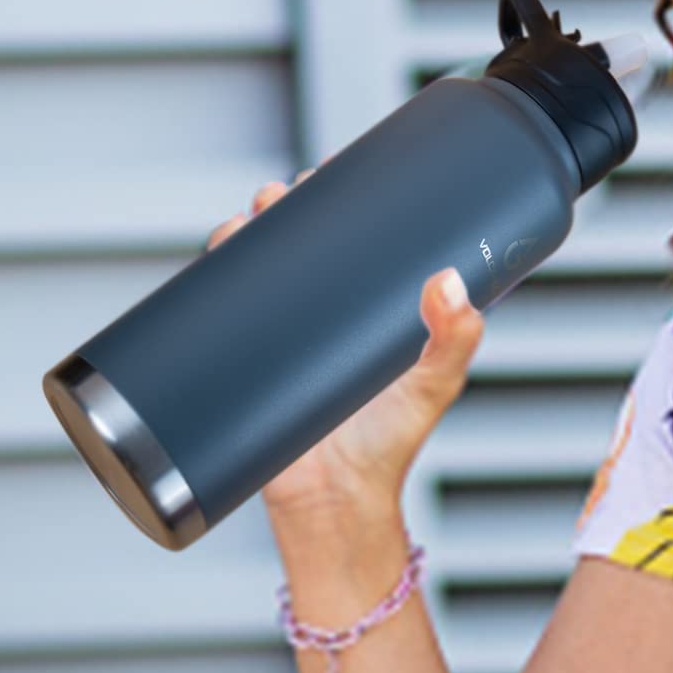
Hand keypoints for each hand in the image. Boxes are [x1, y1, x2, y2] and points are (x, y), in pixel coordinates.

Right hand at [203, 167, 485, 522]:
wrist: (333, 503)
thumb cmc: (391, 443)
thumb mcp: (434, 382)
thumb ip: (454, 336)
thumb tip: (448, 281)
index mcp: (371, 309)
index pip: (356, 241)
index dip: (343, 201)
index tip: (338, 168)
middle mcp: (324, 315)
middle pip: (299, 245)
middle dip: (286, 209)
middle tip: (285, 192)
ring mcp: (283, 335)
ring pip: (258, 269)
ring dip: (249, 233)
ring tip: (251, 216)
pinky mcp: (246, 363)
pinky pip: (224, 312)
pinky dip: (217, 278)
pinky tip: (218, 252)